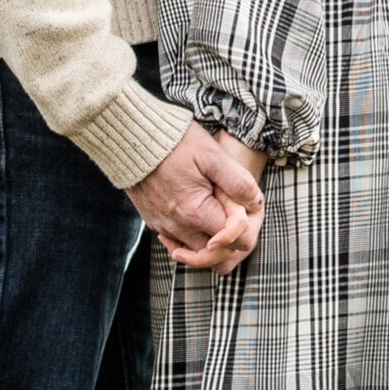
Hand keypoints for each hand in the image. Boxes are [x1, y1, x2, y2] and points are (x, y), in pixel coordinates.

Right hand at [131, 119, 263, 270]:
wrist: (132, 136)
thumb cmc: (175, 142)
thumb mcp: (213, 155)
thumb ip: (237, 182)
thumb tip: (255, 202)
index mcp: (196, 213)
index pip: (236, 242)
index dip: (246, 226)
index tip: (242, 205)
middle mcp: (178, 227)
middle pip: (216, 253)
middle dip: (230, 235)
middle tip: (231, 206)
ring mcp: (163, 226)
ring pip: (196, 249)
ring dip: (210, 235)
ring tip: (214, 205)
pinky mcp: (153, 221)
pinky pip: (177, 240)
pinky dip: (190, 233)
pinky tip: (195, 210)